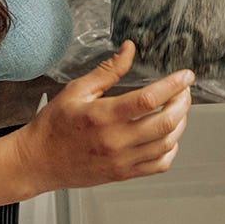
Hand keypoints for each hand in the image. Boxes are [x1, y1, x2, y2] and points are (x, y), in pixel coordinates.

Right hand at [14, 41, 193, 189]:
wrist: (38, 161)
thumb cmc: (54, 125)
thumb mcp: (77, 91)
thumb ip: (108, 71)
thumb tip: (129, 49)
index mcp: (103, 116)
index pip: (148, 100)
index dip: (173, 85)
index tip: (186, 76)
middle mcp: (115, 141)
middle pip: (165, 122)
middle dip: (183, 103)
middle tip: (184, 91)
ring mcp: (121, 160)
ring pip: (167, 143)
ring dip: (180, 123)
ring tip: (178, 109)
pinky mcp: (123, 174)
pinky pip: (159, 164)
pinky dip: (171, 149)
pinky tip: (168, 136)